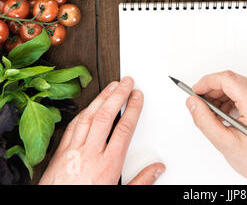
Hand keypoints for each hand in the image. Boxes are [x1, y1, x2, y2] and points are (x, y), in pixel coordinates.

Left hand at [39, 77, 164, 184]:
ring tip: (111, 86)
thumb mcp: (120, 194)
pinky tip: (90, 106)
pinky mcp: (61, 152)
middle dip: (118, 95)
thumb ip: (141, 181)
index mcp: (108, 165)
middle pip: (106, 116)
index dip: (133, 108)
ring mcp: (74, 151)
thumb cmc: (87, 198)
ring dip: (101, 98)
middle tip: (126, 82)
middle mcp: (90, 154)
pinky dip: (83, 112)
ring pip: (88, 117)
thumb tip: (157, 169)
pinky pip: (73, 126)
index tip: (137, 96)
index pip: (124, 128)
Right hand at [186, 71, 246, 184]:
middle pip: (232, 80)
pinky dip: (233, 98)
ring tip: (213, 113)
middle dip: (212, 89)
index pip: (227, 79)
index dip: (207, 82)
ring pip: (239, 84)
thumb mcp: (226, 144)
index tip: (196, 91)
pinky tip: (225, 113)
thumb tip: (193, 103)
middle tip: (201, 103)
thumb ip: (205, 120)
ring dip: (222, 94)